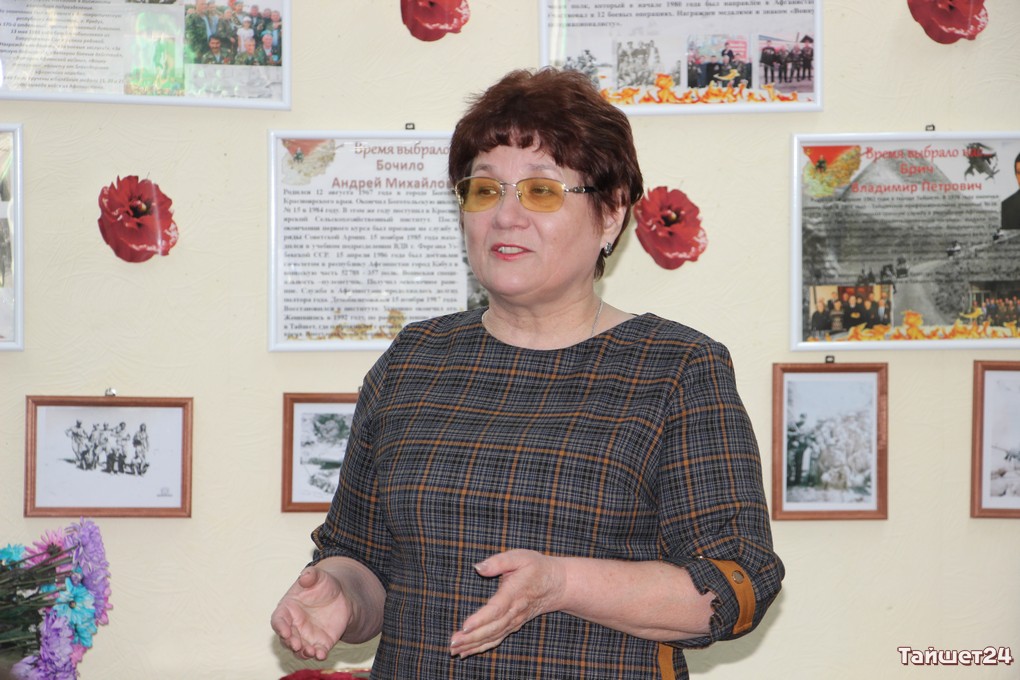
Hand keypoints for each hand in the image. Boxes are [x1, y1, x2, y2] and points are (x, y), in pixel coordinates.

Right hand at [271, 567, 351, 660]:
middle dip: (290, 643)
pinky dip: (318, 655)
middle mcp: (294, 626)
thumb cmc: (324, 584)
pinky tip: (322, 654)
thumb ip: (310, 575)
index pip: (278, 620)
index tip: (285, 632)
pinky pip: (317, 652)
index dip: (280, 627)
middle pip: (286, 638)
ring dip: (302, 653)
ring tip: (310, 651)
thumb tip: (304, 577)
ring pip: (299, 649)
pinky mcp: (320, 643)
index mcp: (288, 609)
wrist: (341, 596)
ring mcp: (306, 636)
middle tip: (296, 645)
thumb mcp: (319, 576)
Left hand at [448, 549, 563, 658]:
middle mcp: (514, 611)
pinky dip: (481, 647)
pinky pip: (496, 639)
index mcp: (514, 593)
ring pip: (493, 636)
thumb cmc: (536, 567)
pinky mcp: (513, 625)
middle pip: (492, 628)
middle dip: (472, 637)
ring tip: (454, 650)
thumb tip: (478, 567)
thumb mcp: (519, 557)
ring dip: (473, 645)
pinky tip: (466, 652)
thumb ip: (498, 562)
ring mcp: (514, 621)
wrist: (557, 584)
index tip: (465, 627)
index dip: (480, 619)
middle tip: (452, 643)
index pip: (496, 609)